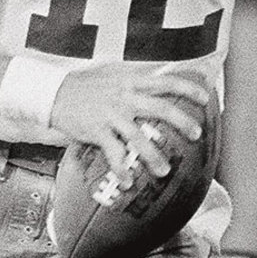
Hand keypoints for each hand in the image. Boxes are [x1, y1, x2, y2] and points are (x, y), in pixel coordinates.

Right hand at [50, 63, 210, 181]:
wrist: (51, 93)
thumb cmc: (80, 86)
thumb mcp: (108, 76)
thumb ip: (130, 81)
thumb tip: (152, 83)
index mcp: (129, 81)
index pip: (165, 81)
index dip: (188, 88)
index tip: (206, 97)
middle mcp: (123, 96)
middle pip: (161, 108)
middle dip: (183, 122)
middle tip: (197, 135)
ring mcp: (110, 114)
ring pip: (139, 137)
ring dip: (153, 156)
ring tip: (164, 171)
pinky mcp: (96, 130)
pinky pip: (113, 153)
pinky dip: (121, 169)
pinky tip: (127, 182)